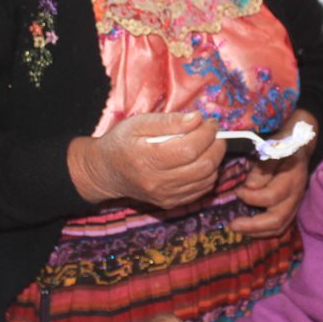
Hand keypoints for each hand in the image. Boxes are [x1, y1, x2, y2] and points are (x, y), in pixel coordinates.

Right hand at [68, 112, 225, 207]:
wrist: (105, 172)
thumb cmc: (120, 143)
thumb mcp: (137, 124)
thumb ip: (168, 121)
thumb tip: (197, 119)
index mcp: (147, 160)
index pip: (190, 149)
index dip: (207, 133)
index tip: (210, 122)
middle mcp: (158, 183)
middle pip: (203, 166)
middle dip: (216, 145)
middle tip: (214, 132)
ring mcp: (165, 196)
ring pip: (207, 180)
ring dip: (215, 160)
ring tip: (208, 144)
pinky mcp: (170, 203)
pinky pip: (201, 190)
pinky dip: (209, 174)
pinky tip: (201, 160)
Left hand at [229, 110, 316, 237]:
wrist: (300, 147)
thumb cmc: (283, 146)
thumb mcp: (272, 149)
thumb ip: (263, 168)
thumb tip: (249, 187)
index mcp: (291, 178)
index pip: (272, 196)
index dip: (252, 197)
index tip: (238, 191)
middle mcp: (295, 195)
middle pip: (277, 219)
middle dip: (253, 226)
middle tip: (233, 225)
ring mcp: (295, 204)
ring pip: (279, 227)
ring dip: (257, 232)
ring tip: (239, 229)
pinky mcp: (291, 209)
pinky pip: (280, 226)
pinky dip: (264, 231)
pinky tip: (249, 229)